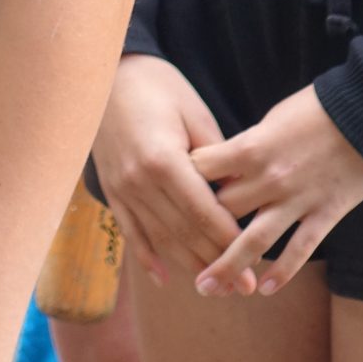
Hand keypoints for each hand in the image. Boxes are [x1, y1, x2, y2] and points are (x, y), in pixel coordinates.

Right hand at [92, 54, 240, 285]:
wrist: (107, 72)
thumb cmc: (159, 86)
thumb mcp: (195, 113)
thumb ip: (217, 158)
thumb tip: (242, 194)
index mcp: (163, 160)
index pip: (203, 214)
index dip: (230, 244)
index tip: (255, 268)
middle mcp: (139, 181)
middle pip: (183, 233)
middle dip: (216, 263)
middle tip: (243, 289)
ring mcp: (121, 188)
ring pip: (159, 239)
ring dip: (188, 265)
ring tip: (216, 287)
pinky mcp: (111, 189)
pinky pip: (130, 230)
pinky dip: (147, 257)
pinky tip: (164, 278)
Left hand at [190, 84, 362, 298]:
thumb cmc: (314, 110)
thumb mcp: (269, 121)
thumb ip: (245, 149)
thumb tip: (221, 172)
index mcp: (250, 148)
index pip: (201, 172)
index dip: (182, 184)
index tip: (169, 199)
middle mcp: (269, 179)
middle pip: (222, 212)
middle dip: (198, 233)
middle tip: (179, 255)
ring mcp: (297, 200)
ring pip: (255, 243)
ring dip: (228, 268)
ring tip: (208, 288)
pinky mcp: (325, 214)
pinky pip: (299, 250)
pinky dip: (281, 272)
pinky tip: (264, 289)